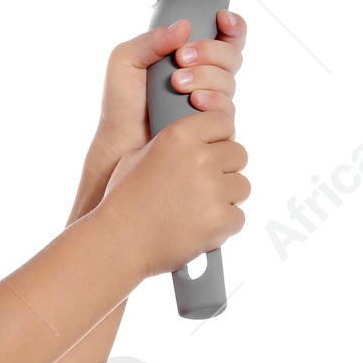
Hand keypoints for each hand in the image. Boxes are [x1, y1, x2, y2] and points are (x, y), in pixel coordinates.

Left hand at [93, 9, 246, 160]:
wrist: (120, 143)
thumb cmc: (122, 102)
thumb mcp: (126, 60)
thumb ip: (152, 40)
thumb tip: (184, 26)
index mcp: (189, 55)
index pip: (224, 36)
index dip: (232, 25)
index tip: (221, 18)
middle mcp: (206, 76)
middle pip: (231, 55)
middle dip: (210, 52)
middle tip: (181, 58)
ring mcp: (211, 100)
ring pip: (229, 81)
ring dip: (206, 77)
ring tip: (177, 83)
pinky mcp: (213, 125)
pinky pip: (227, 109)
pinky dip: (213, 101)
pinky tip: (194, 102)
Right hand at [101, 106, 249, 278]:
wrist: (119, 242)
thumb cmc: (124, 201)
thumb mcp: (138, 156)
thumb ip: (172, 146)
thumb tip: (197, 145)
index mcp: (178, 136)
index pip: (223, 121)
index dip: (220, 136)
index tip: (214, 148)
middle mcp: (199, 158)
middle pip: (239, 154)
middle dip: (225, 169)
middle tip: (204, 184)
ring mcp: (212, 189)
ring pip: (242, 186)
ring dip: (227, 197)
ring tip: (199, 208)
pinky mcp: (220, 219)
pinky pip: (238, 216)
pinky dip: (223, 224)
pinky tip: (199, 226)